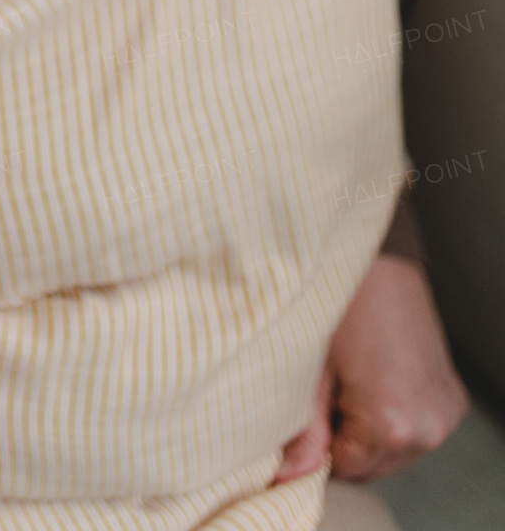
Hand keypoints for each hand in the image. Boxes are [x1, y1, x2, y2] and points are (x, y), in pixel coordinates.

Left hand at [275, 256, 468, 484]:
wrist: (380, 260)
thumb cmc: (339, 305)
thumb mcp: (311, 369)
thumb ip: (303, 433)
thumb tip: (287, 478)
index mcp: (391, 423)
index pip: (347, 470)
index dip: (321, 443)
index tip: (310, 409)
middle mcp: (427, 426)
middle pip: (374, 465)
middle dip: (347, 437)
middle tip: (330, 387)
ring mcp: (445, 413)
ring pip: (396, 450)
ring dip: (371, 429)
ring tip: (354, 378)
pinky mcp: (452, 398)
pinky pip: (417, 428)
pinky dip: (396, 414)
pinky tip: (378, 376)